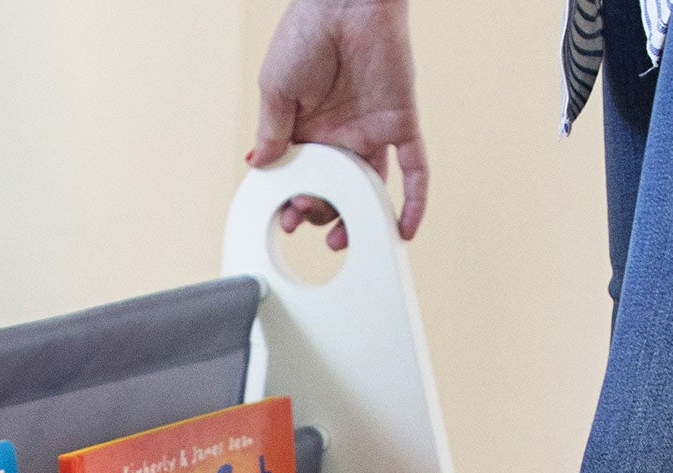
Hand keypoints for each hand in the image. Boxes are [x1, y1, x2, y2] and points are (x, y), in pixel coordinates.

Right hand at [250, 0, 427, 248]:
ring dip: (359, 219)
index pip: (302, 178)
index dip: (294, 202)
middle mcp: (341, 133)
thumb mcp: (275, 88)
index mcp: (308, 127)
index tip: (285, 218)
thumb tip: (258, 168)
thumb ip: (271, 132)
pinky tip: (405, 231)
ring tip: (343, 240)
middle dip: (320, 211)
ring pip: (370, 189)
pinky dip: (414, 201)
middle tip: (306, 215)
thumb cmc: (305, 32)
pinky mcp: (401, 121)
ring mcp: (372, 129)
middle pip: (335, 189)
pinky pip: (414, 170)